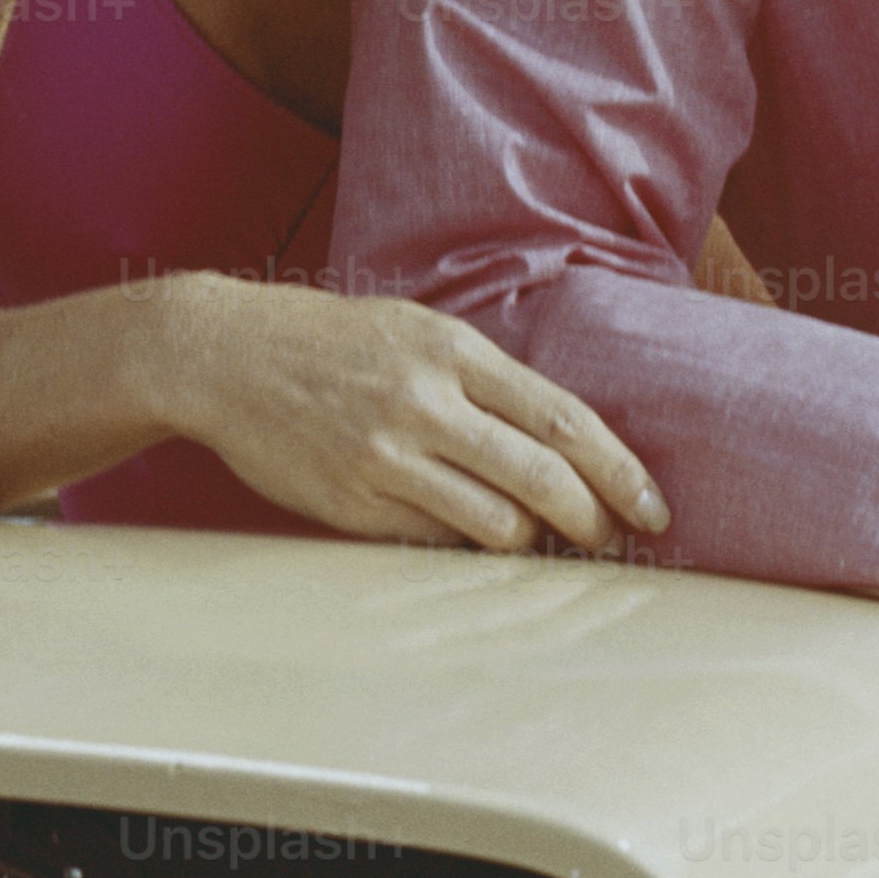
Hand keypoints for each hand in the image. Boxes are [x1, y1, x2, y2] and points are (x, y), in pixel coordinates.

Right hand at [145, 270, 669, 553]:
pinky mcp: (349, 502)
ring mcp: (385, 457)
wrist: (224, 354)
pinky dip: (463, 547)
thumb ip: (486, 379)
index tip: (654, 507)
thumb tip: (563, 441)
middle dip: (591, 519)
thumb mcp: (418, 330)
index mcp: (454, 351)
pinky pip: (430, 541)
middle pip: (541, 477)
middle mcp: (425, 402)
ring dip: (530, 542)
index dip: (619, 470)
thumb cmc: (334, 341)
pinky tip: (470, 540)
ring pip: (492, 522)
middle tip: (611, 539)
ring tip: (538, 540)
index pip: (564, 419)